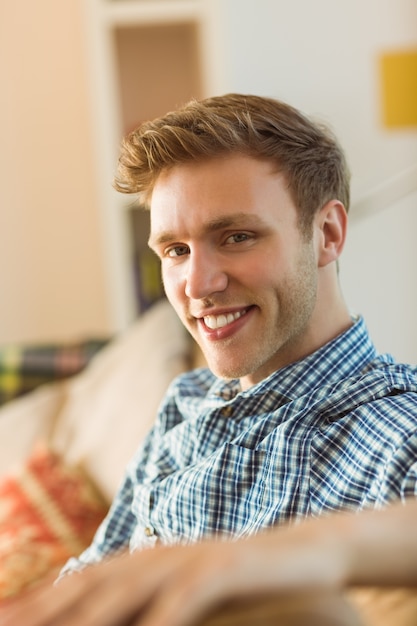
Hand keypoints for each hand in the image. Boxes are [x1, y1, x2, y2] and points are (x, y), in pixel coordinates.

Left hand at [0, 530, 339, 625]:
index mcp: (147, 562)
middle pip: (89, 586)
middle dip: (42, 610)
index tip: (0, 622)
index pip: (79, 586)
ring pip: (125, 589)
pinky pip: (184, 598)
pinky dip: (160, 620)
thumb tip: (124, 618)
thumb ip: (150, 606)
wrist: (306, 552)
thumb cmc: (244, 583)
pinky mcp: (223, 567)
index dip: (36, 606)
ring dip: (84, 616)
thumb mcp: (189, 595)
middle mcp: (159, 557)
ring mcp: (189, 559)